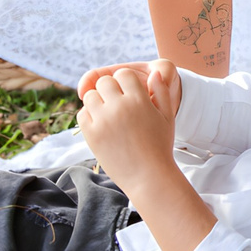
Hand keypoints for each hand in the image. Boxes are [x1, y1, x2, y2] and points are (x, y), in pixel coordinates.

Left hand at [75, 64, 181, 188]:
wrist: (148, 177)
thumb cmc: (160, 147)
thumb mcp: (167, 117)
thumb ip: (162, 92)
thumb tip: (154, 73)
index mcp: (139, 99)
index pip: (123, 73)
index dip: (125, 81)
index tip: (128, 92)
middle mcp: (119, 106)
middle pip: (104, 82)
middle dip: (109, 89)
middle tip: (116, 102)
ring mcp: (103, 120)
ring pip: (90, 96)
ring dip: (97, 101)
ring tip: (107, 113)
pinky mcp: (91, 135)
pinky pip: (82, 114)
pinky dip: (89, 116)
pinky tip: (100, 124)